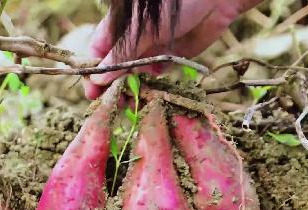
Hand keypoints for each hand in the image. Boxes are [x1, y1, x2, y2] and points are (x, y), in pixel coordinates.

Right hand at [83, 0, 260, 98]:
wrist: (216, 0)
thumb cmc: (174, 6)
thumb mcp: (141, 33)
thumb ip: (120, 57)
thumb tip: (97, 79)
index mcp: (119, 29)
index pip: (97, 54)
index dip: (93, 74)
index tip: (92, 93)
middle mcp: (131, 41)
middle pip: (114, 68)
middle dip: (113, 86)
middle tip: (114, 102)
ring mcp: (149, 50)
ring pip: (133, 75)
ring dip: (132, 88)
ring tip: (133, 100)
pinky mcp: (168, 57)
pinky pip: (154, 76)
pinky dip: (152, 85)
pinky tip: (153, 89)